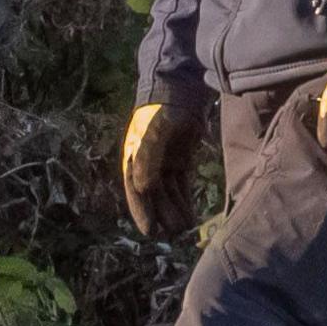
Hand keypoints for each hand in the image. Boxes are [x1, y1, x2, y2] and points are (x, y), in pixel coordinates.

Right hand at [120, 101, 204, 240]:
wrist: (178, 92)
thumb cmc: (161, 111)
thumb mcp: (154, 133)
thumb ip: (148, 159)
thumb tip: (143, 188)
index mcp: (135, 159)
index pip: (137, 190)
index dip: (142, 211)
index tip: (150, 231)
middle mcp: (147, 165)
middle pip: (154, 196)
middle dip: (163, 214)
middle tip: (175, 234)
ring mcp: (164, 163)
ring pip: (168, 193)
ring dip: (175, 210)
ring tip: (186, 228)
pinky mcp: (180, 161)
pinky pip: (181, 185)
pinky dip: (184, 199)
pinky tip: (191, 213)